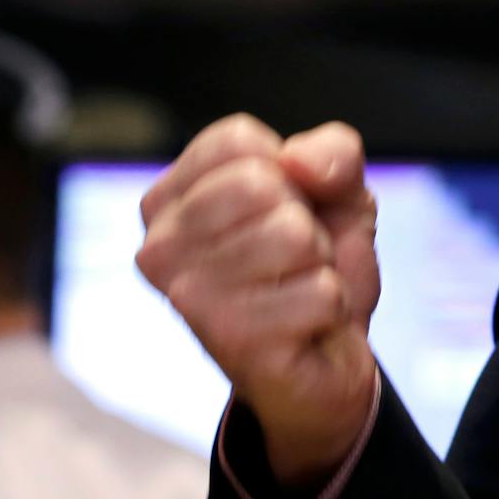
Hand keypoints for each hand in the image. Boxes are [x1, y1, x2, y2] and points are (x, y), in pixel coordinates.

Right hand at [136, 114, 380, 486]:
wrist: (328, 358)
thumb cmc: (315, 267)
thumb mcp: (339, 191)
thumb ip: (332, 153)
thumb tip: (298, 161)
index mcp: (170, 200)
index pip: (235, 141)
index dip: (289, 169)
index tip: (285, 207)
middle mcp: (159, 247)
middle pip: (260, 185)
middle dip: (305, 218)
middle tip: (297, 257)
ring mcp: (186, 296)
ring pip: (294, 236)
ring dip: (321, 264)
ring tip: (298, 288)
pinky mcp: (227, 340)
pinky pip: (320, 292)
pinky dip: (333, 306)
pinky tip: (306, 325)